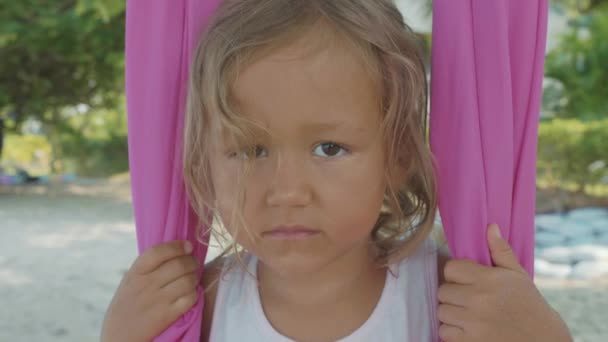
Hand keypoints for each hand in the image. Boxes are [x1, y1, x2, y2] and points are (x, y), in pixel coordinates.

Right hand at [101, 240, 199, 341]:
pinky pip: (190, 298)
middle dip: (192, 261)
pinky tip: (189, 293)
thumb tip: (178, 248)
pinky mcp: (167, 315)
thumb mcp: (131, 280)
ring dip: (195, 277)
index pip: (159, 251)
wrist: (119, 335)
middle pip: (179, 265)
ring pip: (188, 280)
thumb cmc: (127, 304)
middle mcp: (147, 284)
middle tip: (194, 263)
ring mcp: (158, 300)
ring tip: (192, 278)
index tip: (188, 246)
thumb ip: (149, 266)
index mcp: (136, 272)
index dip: (177, 246)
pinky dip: (194, 294)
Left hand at [437, 224, 572, 341]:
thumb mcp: (518, 276)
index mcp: (488, 279)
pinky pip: (444, 331)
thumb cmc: (529, 305)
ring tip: (468, 314)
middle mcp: (478, 299)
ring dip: (451, 313)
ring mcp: (472, 322)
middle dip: (453, 294)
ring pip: (441, 311)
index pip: (450, 268)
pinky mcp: (469, 341)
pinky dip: (451, 331)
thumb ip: (501, 251)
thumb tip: (490, 227)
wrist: (543, 340)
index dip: (456, 274)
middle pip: (443, 291)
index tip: (466, 280)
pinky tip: (466, 328)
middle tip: (468, 299)